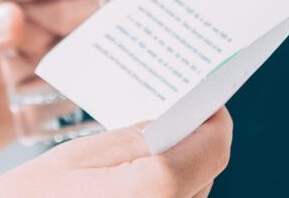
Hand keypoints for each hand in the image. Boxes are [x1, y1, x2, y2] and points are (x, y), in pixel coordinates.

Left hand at [0, 0, 119, 180]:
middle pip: (80, 9)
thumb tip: (12, 18)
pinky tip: (102, 105)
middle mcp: (18, 20)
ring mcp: (28, 59)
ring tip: (122, 75)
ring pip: (82, 50)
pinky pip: (74, 93)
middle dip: (104, 22)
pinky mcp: (33, 100)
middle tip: (126, 43)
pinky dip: (89, 97)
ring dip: (102, 60)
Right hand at [0, 114, 232, 197]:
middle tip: (158, 125)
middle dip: (187, 144)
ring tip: (130, 166)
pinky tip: (124, 192)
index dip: (210, 116)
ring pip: (191, 196)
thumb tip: (181, 119)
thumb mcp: (74, 158)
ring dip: (174, 176)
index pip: (214, 145)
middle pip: (206, 171)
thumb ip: (136, 137)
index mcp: (153, 191)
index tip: (201, 100)